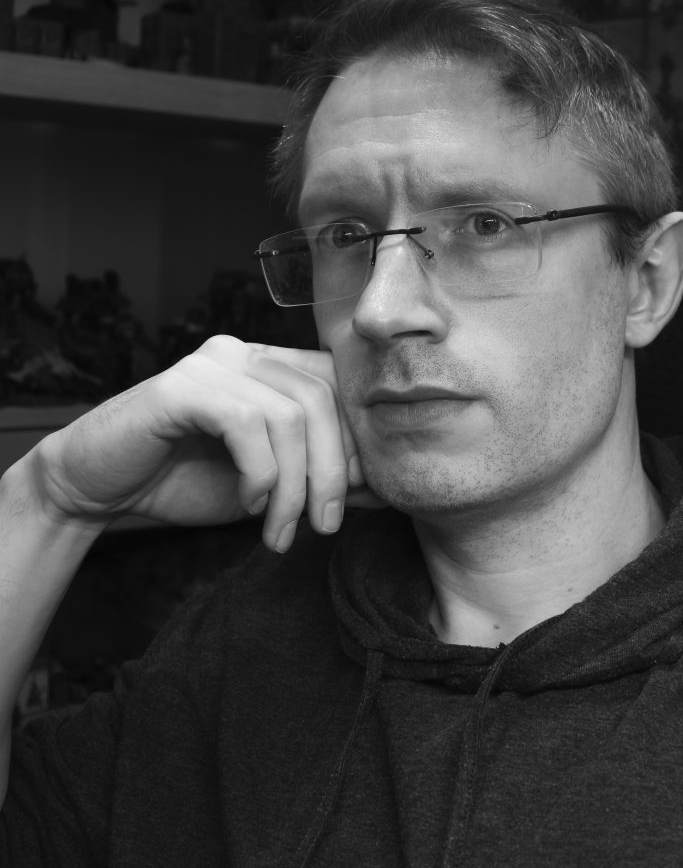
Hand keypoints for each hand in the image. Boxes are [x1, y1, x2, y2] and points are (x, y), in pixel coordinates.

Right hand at [32, 335, 383, 551]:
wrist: (96, 490)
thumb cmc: (181, 481)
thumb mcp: (268, 483)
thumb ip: (318, 473)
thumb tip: (384, 484)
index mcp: (268, 367)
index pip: (337, 385)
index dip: (358, 441)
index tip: (357, 498)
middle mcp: (243, 354)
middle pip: (321, 398)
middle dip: (332, 471)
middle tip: (323, 525)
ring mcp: (211, 364)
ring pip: (289, 416)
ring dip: (294, 486)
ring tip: (279, 530)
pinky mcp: (180, 387)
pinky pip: (246, 423)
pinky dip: (260, 474)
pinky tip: (249, 503)